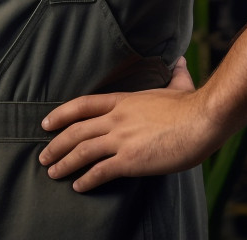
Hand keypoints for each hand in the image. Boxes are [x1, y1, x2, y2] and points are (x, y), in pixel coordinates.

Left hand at [38, 57, 216, 191]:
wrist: (203, 120)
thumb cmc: (192, 105)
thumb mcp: (177, 84)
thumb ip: (174, 74)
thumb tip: (178, 60)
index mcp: (122, 100)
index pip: (82, 105)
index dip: (61, 114)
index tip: (46, 123)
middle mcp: (116, 118)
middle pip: (76, 130)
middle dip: (56, 144)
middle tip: (43, 156)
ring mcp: (122, 138)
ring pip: (83, 150)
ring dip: (65, 163)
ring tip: (53, 173)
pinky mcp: (131, 160)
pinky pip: (101, 171)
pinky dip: (87, 179)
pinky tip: (78, 186)